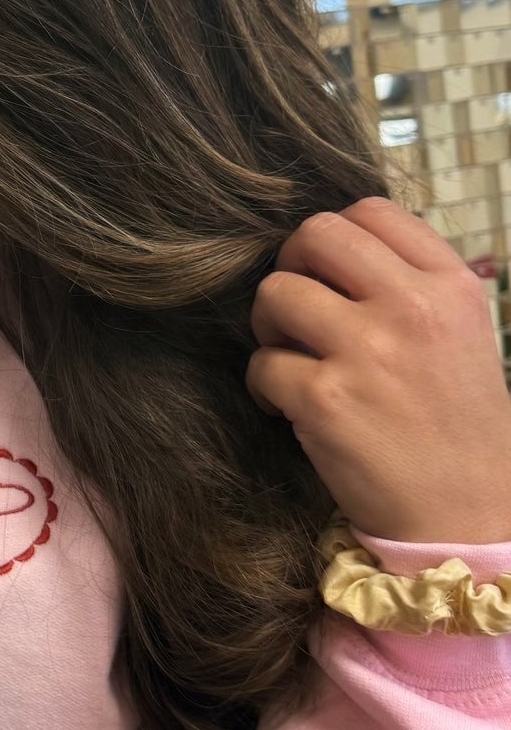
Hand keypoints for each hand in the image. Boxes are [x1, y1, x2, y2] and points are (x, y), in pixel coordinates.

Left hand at [245, 196, 510, 544]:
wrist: (468, 518)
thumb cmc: (458, 428)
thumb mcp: (463, 335)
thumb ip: (410, 287)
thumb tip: (335, 251)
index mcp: (450, 286)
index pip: (371, 211)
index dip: (334, 239)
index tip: (328, 275)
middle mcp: (412, 308)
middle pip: (315, 234)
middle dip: (291, 266)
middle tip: (294, 310)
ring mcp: (367, 351)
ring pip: (275, 292)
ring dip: (269, 326)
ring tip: (291, 360)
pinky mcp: (325, 400)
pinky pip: (261, 364)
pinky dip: (263, 387)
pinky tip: (288, 409)